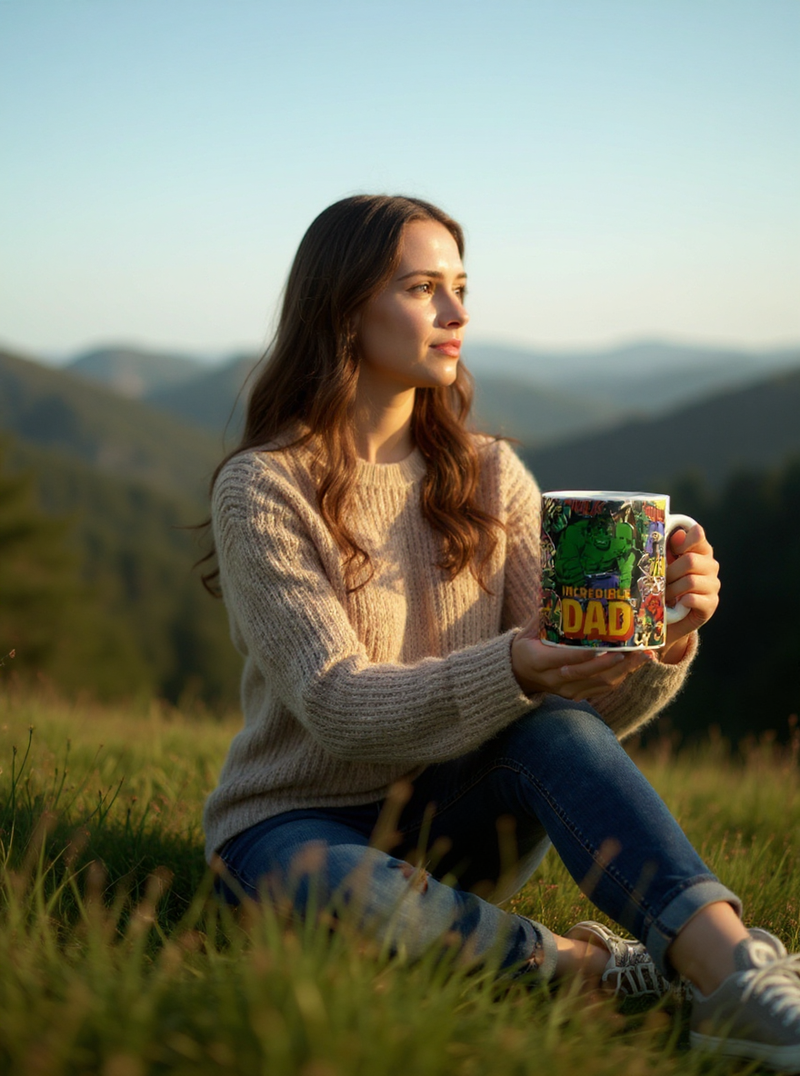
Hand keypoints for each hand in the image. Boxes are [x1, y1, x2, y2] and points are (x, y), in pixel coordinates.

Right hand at [511, 625, 653, 701]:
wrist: (520, 675)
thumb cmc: (526, 647)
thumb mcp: (528, 630)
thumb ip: (544, 615)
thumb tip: (560, 589)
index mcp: (538, 661)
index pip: (564, 659)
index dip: (583, 655)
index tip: (602, 648)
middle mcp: (553, 679)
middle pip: (586, 673)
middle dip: (611, 663)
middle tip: (632, 650)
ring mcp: (566, 690)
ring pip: (597, 683)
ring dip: (622, 671)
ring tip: (642, 657)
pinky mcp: (576, 695)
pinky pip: (600, 688)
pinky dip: (619, 677)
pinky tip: (634, 665)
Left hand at [661, 523, 719, 662]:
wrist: (670, 617)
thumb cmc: (666, 586)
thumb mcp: (664, 564)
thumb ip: (669, 547)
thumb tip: (678, 534)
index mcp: (700, 551)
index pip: (698, 535)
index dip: (683, 540)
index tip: (672, 549)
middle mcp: (710, 566)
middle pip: (690, 560)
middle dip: (670, 572)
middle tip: (660, 582)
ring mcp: (713, 585)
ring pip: (690, 581)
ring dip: (672, 589)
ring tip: (664, 595)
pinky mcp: (711, 604)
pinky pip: (693, 599)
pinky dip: (681, 601)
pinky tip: (678, 603)